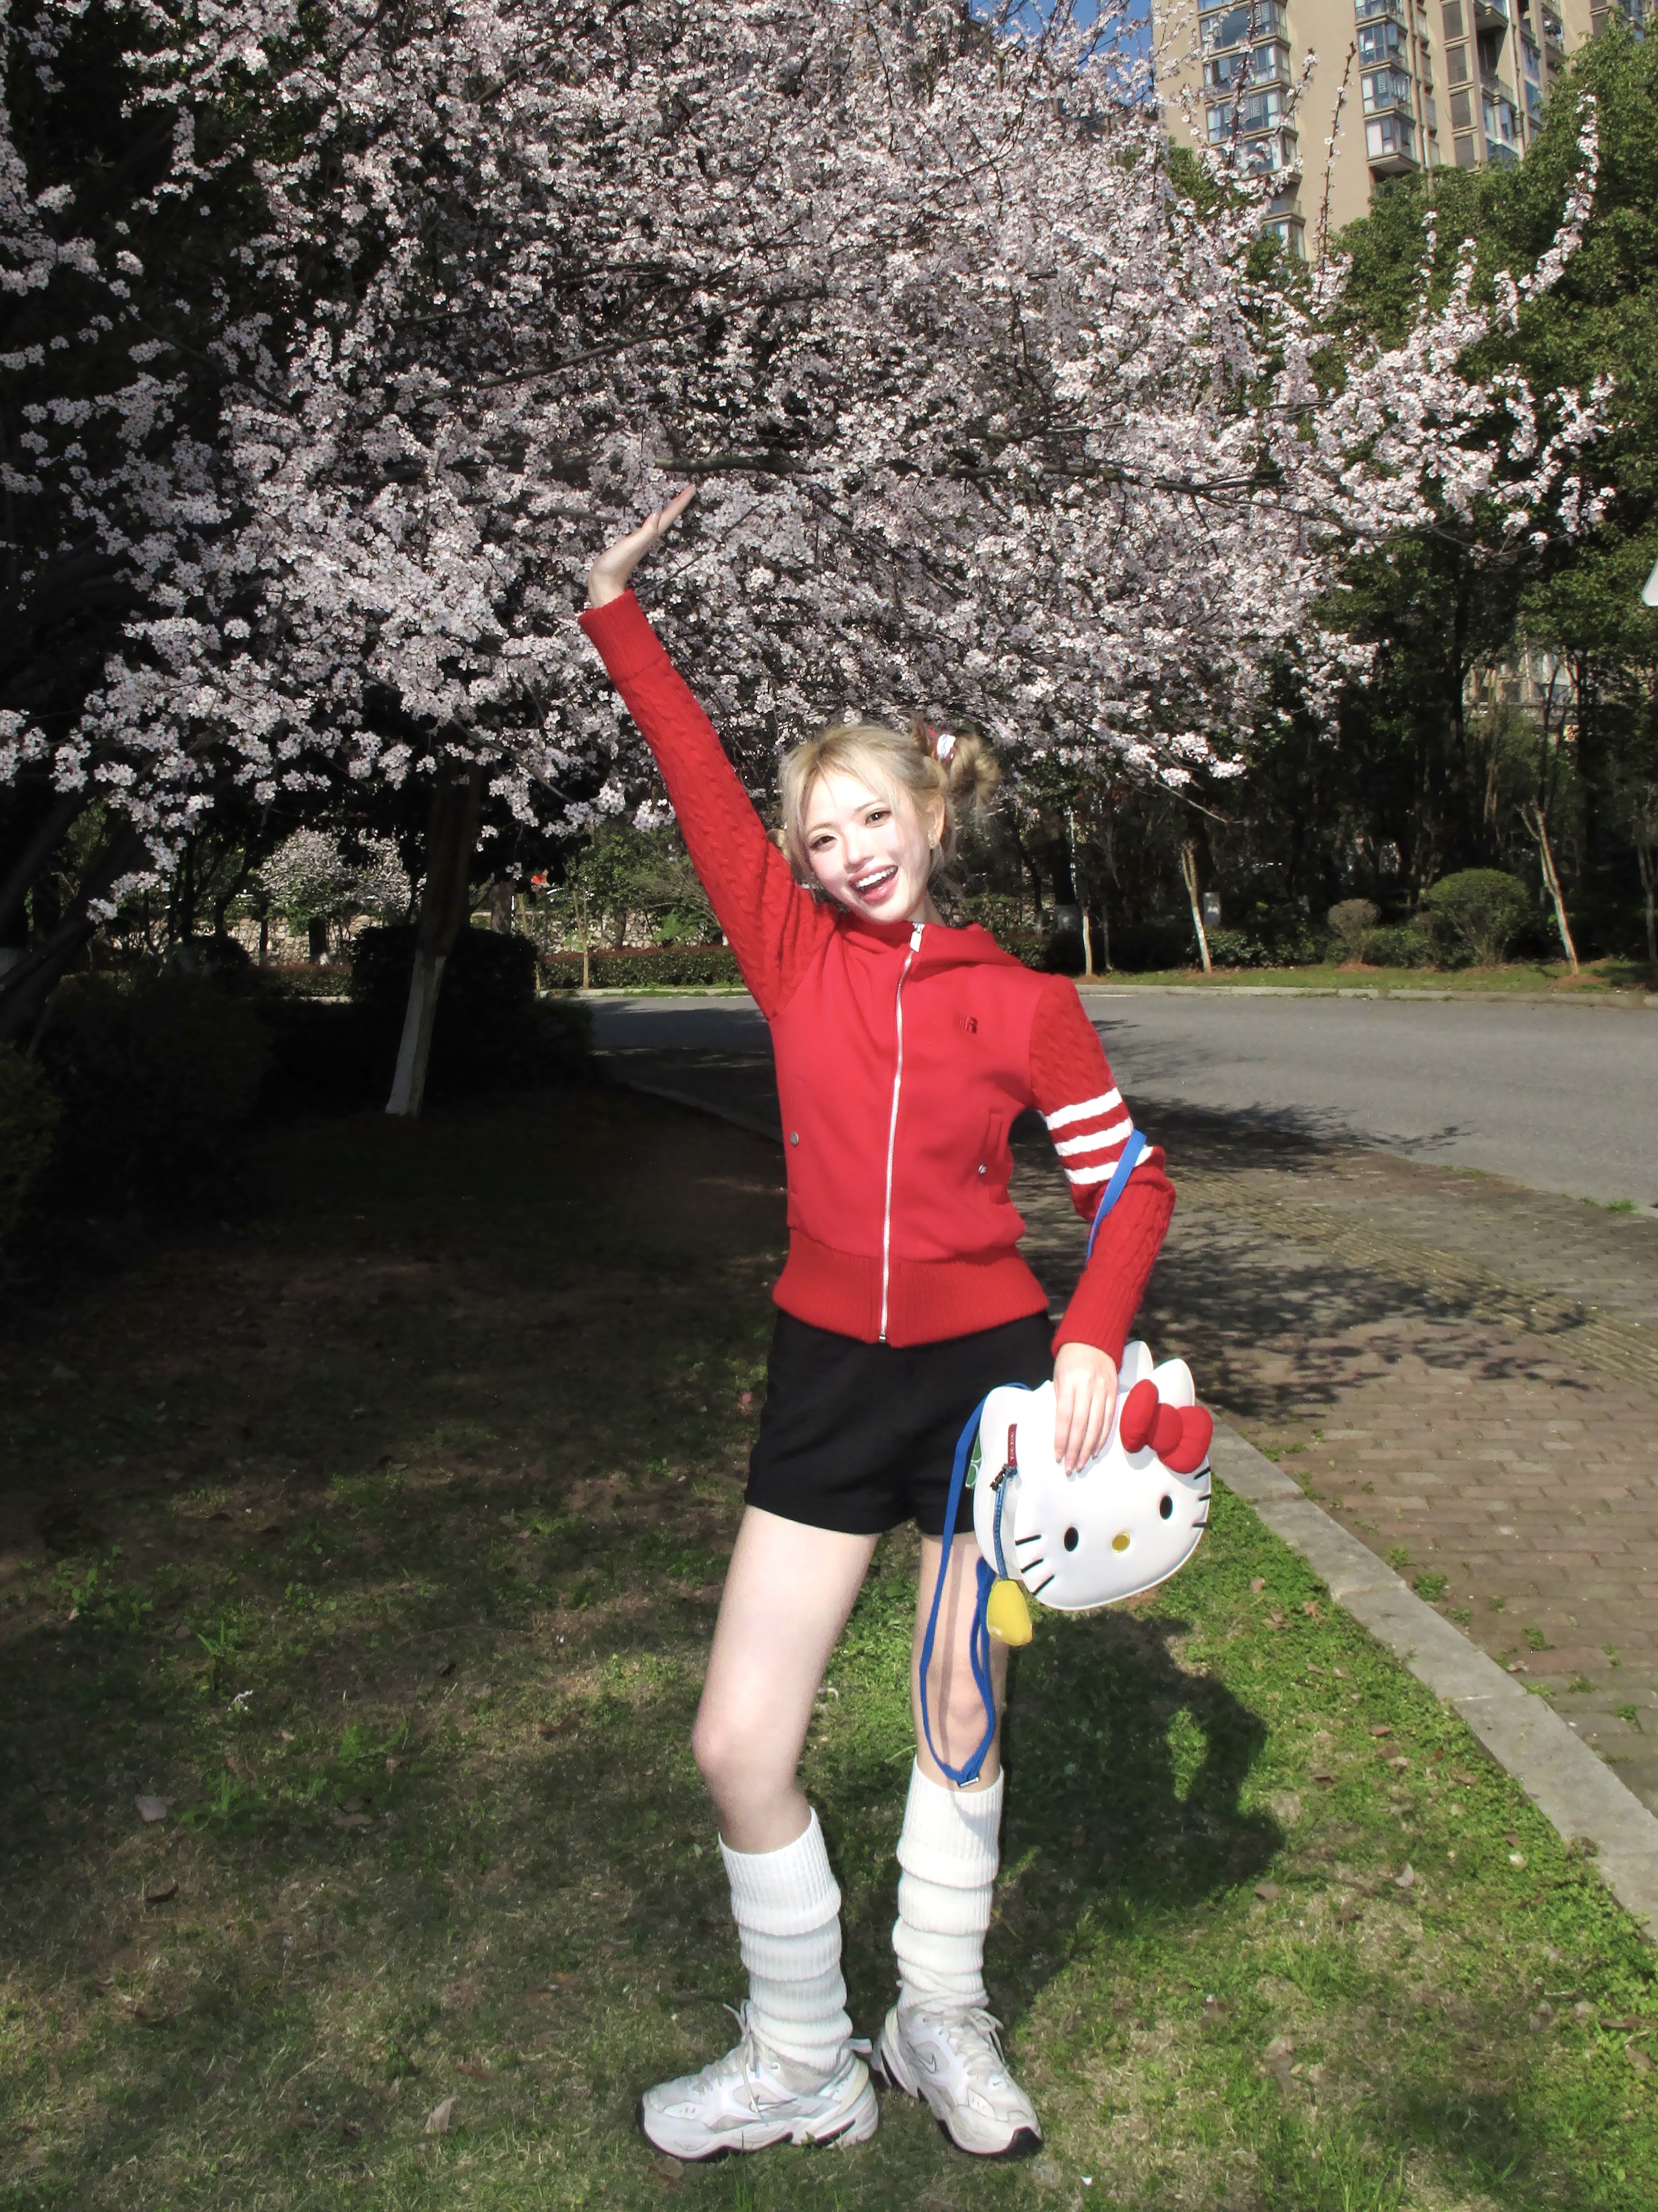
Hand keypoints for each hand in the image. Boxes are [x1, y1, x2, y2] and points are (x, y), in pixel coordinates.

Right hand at [586, 486, 696, 607]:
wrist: (603, 583)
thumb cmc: (615, 566)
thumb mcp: (631, 546)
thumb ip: (645, 531)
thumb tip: (657, 512)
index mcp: (650, 536)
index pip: (669, 516)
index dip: (681, 502)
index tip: (692, 488)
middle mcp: (649, 537)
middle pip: (668, 517)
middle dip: (678, 503)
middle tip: (689, 489)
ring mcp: (641, 541)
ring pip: (660, 521)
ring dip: (669, 510)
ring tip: (676, 499)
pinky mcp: (633, 543)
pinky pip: (649, 526)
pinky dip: (654, 517)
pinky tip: (653, 515)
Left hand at [1052, 1343, 1117, 1474]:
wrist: (1093, 1340)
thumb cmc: (1070, 1360)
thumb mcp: (1058, 1376)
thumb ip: (1061, 1400)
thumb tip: (1061, 1429)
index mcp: (1069, 1383)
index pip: (1064, 1417)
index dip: (1061, 1439)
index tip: (1058, 1456)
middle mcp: (1087, 1387)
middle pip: (1081, 1425)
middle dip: (1075, 1449)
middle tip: (1070, 1467)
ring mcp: (1103, 1390)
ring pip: (1097, 1424)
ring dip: (1089, 1447)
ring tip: (1082, 1463)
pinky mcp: (1114, 1392)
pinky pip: (1110, 1418)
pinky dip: (1103, 1436)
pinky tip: (1097, 1449)